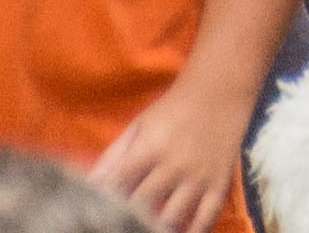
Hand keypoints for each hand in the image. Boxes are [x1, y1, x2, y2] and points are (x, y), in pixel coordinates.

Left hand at [89, 68, 263, 228]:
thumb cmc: (172, 109)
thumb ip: (113, 156)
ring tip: (149, 229)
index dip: (106, 203)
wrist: (220, 89)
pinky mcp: (220, 181)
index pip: (119, 186)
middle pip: (144, 204)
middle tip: (123, 223)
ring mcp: (199, 175)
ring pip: (174, 216)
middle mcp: (174, 164)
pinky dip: (196, 231)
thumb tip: (88, 186)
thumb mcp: (139, 126)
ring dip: (159, 227)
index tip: (98, 213)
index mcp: (149, 149)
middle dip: (130, 218)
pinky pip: (208, 215)